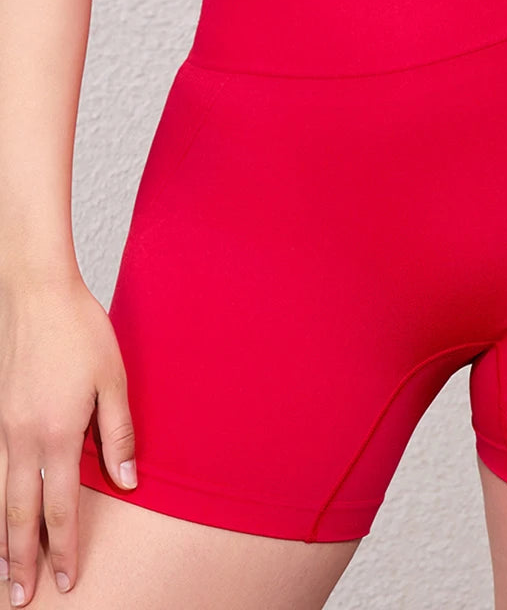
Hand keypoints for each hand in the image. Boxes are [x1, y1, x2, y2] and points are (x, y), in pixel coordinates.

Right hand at [0, 273, 136, 605]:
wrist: (37, 295)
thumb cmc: (82, 334)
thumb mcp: (114, 382)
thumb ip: (118, 436)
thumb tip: (126, 483)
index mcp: (57, 434)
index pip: (58, 508)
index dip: (64, 546)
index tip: (68, 579)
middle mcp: (21, 439)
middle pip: (17, 514)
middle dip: (20, 560)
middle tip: (19, 600)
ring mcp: (2, 427)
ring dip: (0, 537)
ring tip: (4, 572)